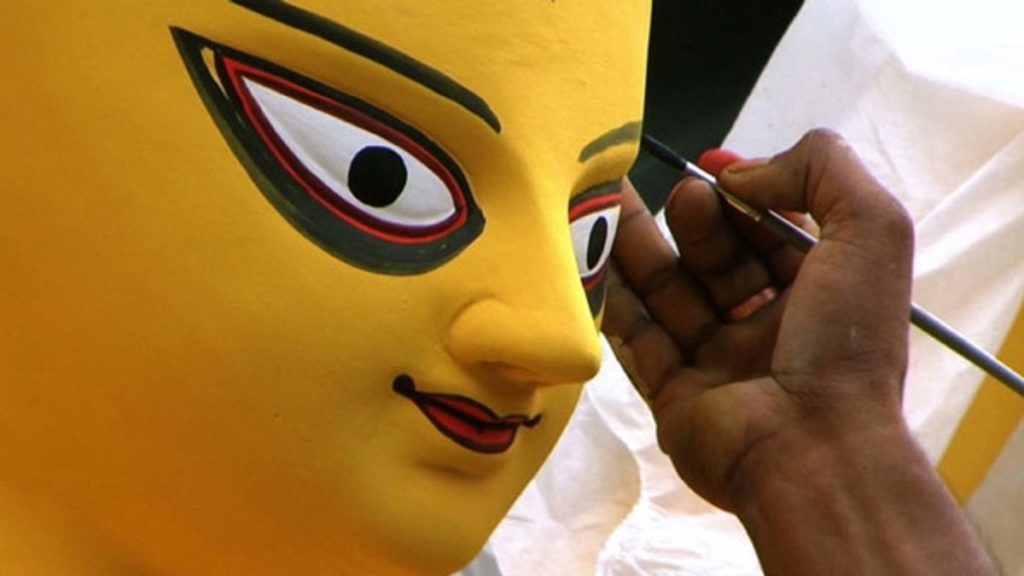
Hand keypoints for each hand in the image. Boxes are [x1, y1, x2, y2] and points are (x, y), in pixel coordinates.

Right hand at [604, 129, 914, 510]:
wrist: (812, 451)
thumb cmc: (846, 340)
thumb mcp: (872, 227)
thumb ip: (822, 169)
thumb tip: (740, 173)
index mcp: (819, 296)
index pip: (772, 234)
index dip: (746, 196)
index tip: (716, 168)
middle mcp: (768, 329)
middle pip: (716, 260)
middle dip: (692, 220)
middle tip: (670, 190)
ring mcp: (718, 364)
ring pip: (669, 294)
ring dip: (638, 247)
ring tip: (610, 201)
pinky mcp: (674, 395)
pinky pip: (637, 338)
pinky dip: (613, 298)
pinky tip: (591, 257)